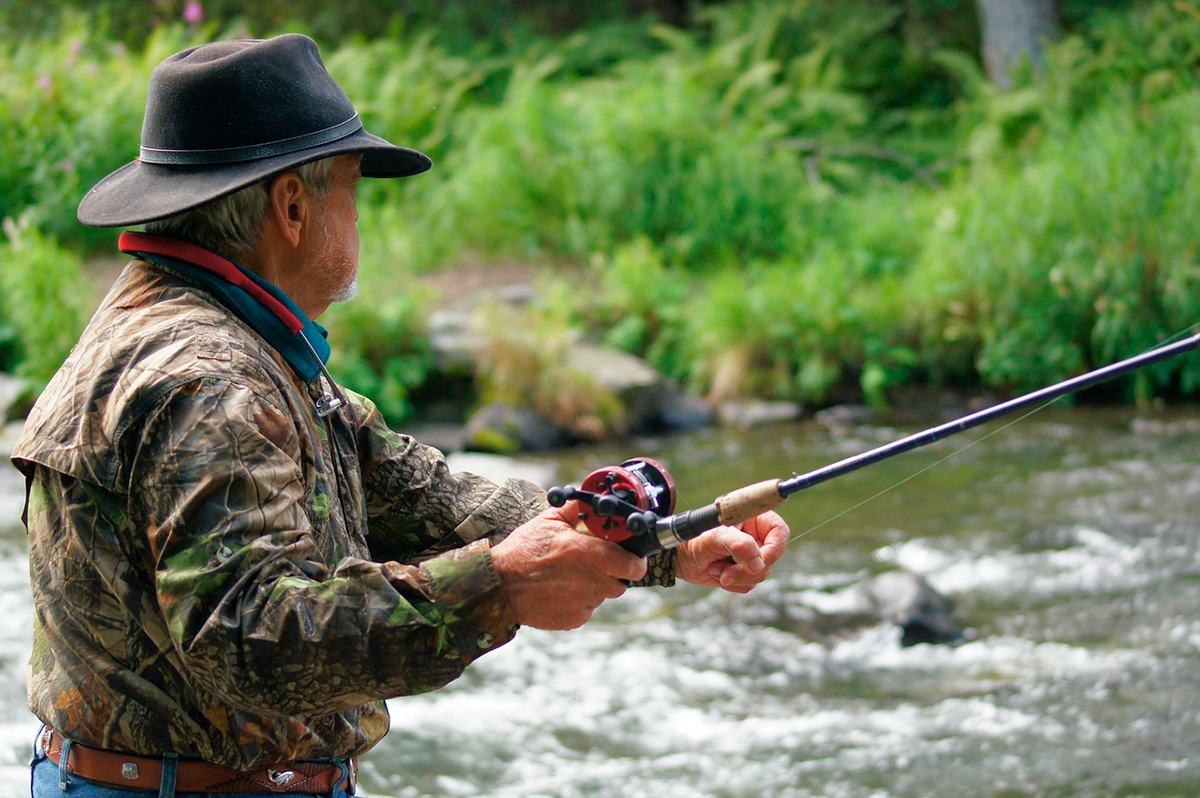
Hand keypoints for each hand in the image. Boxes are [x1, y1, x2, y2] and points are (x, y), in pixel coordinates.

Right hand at [491, 502, 646, 629]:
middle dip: (614, 573)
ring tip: (572, 576)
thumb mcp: (548, 521)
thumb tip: (592, 498)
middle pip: (621, 582)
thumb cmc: (522, 550)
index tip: (632, 557)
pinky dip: (580, 601)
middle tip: (596, 564)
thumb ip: (575, 510)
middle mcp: (589, 581)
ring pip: (603, 595)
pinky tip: (561, 590)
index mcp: (586, 553)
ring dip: (596, 586)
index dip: (636, 562)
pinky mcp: (574, 619)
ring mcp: (582, 603)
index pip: (632, 565)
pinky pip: (587, 609)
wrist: (498, 586)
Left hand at [676, 511, 789, 592]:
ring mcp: (750, 554)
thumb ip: (738, 546)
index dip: (775, 548)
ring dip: (736, 577)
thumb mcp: (714, 538)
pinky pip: (750, 584)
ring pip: (760, 574)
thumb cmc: (693, 539)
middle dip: (747, 570)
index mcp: (751, 518)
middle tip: (726, 573)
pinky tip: (717, 574)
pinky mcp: (744, 571)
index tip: (760, 560)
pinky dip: (733, 584)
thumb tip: (758, 564)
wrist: (679, 558)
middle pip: (770, 558)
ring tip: (714, 569)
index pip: (778, 531)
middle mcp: (754, 536)